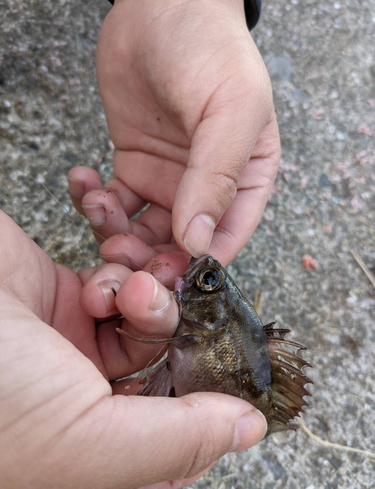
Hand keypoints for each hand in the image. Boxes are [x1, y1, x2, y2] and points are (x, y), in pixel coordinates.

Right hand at [0, 211, 265, 488]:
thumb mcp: (85, 441)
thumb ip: (175, 441)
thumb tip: (248, 432)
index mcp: (91, 457)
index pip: (176, 443)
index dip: (206, 409)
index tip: (227, 375)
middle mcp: (87, 404)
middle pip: (168, 370)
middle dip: (172, 334)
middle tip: (153, 307)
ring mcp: (76, 347)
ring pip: (150, 319)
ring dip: (149, 298)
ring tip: (130, 287)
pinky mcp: (66, 296)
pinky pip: (121, 281)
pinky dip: (121, 271)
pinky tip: (103, 271)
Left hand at [68, 0, 279, 268]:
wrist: (161, 6)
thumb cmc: (211, 50)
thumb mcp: (231, 110)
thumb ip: (218, 177)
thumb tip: (200, 242)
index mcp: (245, 181)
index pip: (228, 240)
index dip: (198, 264)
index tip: (166, 276)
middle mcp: (208, 188)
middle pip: (180, 245)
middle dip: (148, 257)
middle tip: (119, 252)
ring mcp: (168, 181)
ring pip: (142, 232)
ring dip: (116, 233)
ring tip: (99, 205)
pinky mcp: (132, 168)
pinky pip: (113, 204)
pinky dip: (94, 205)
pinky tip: (84, 183)